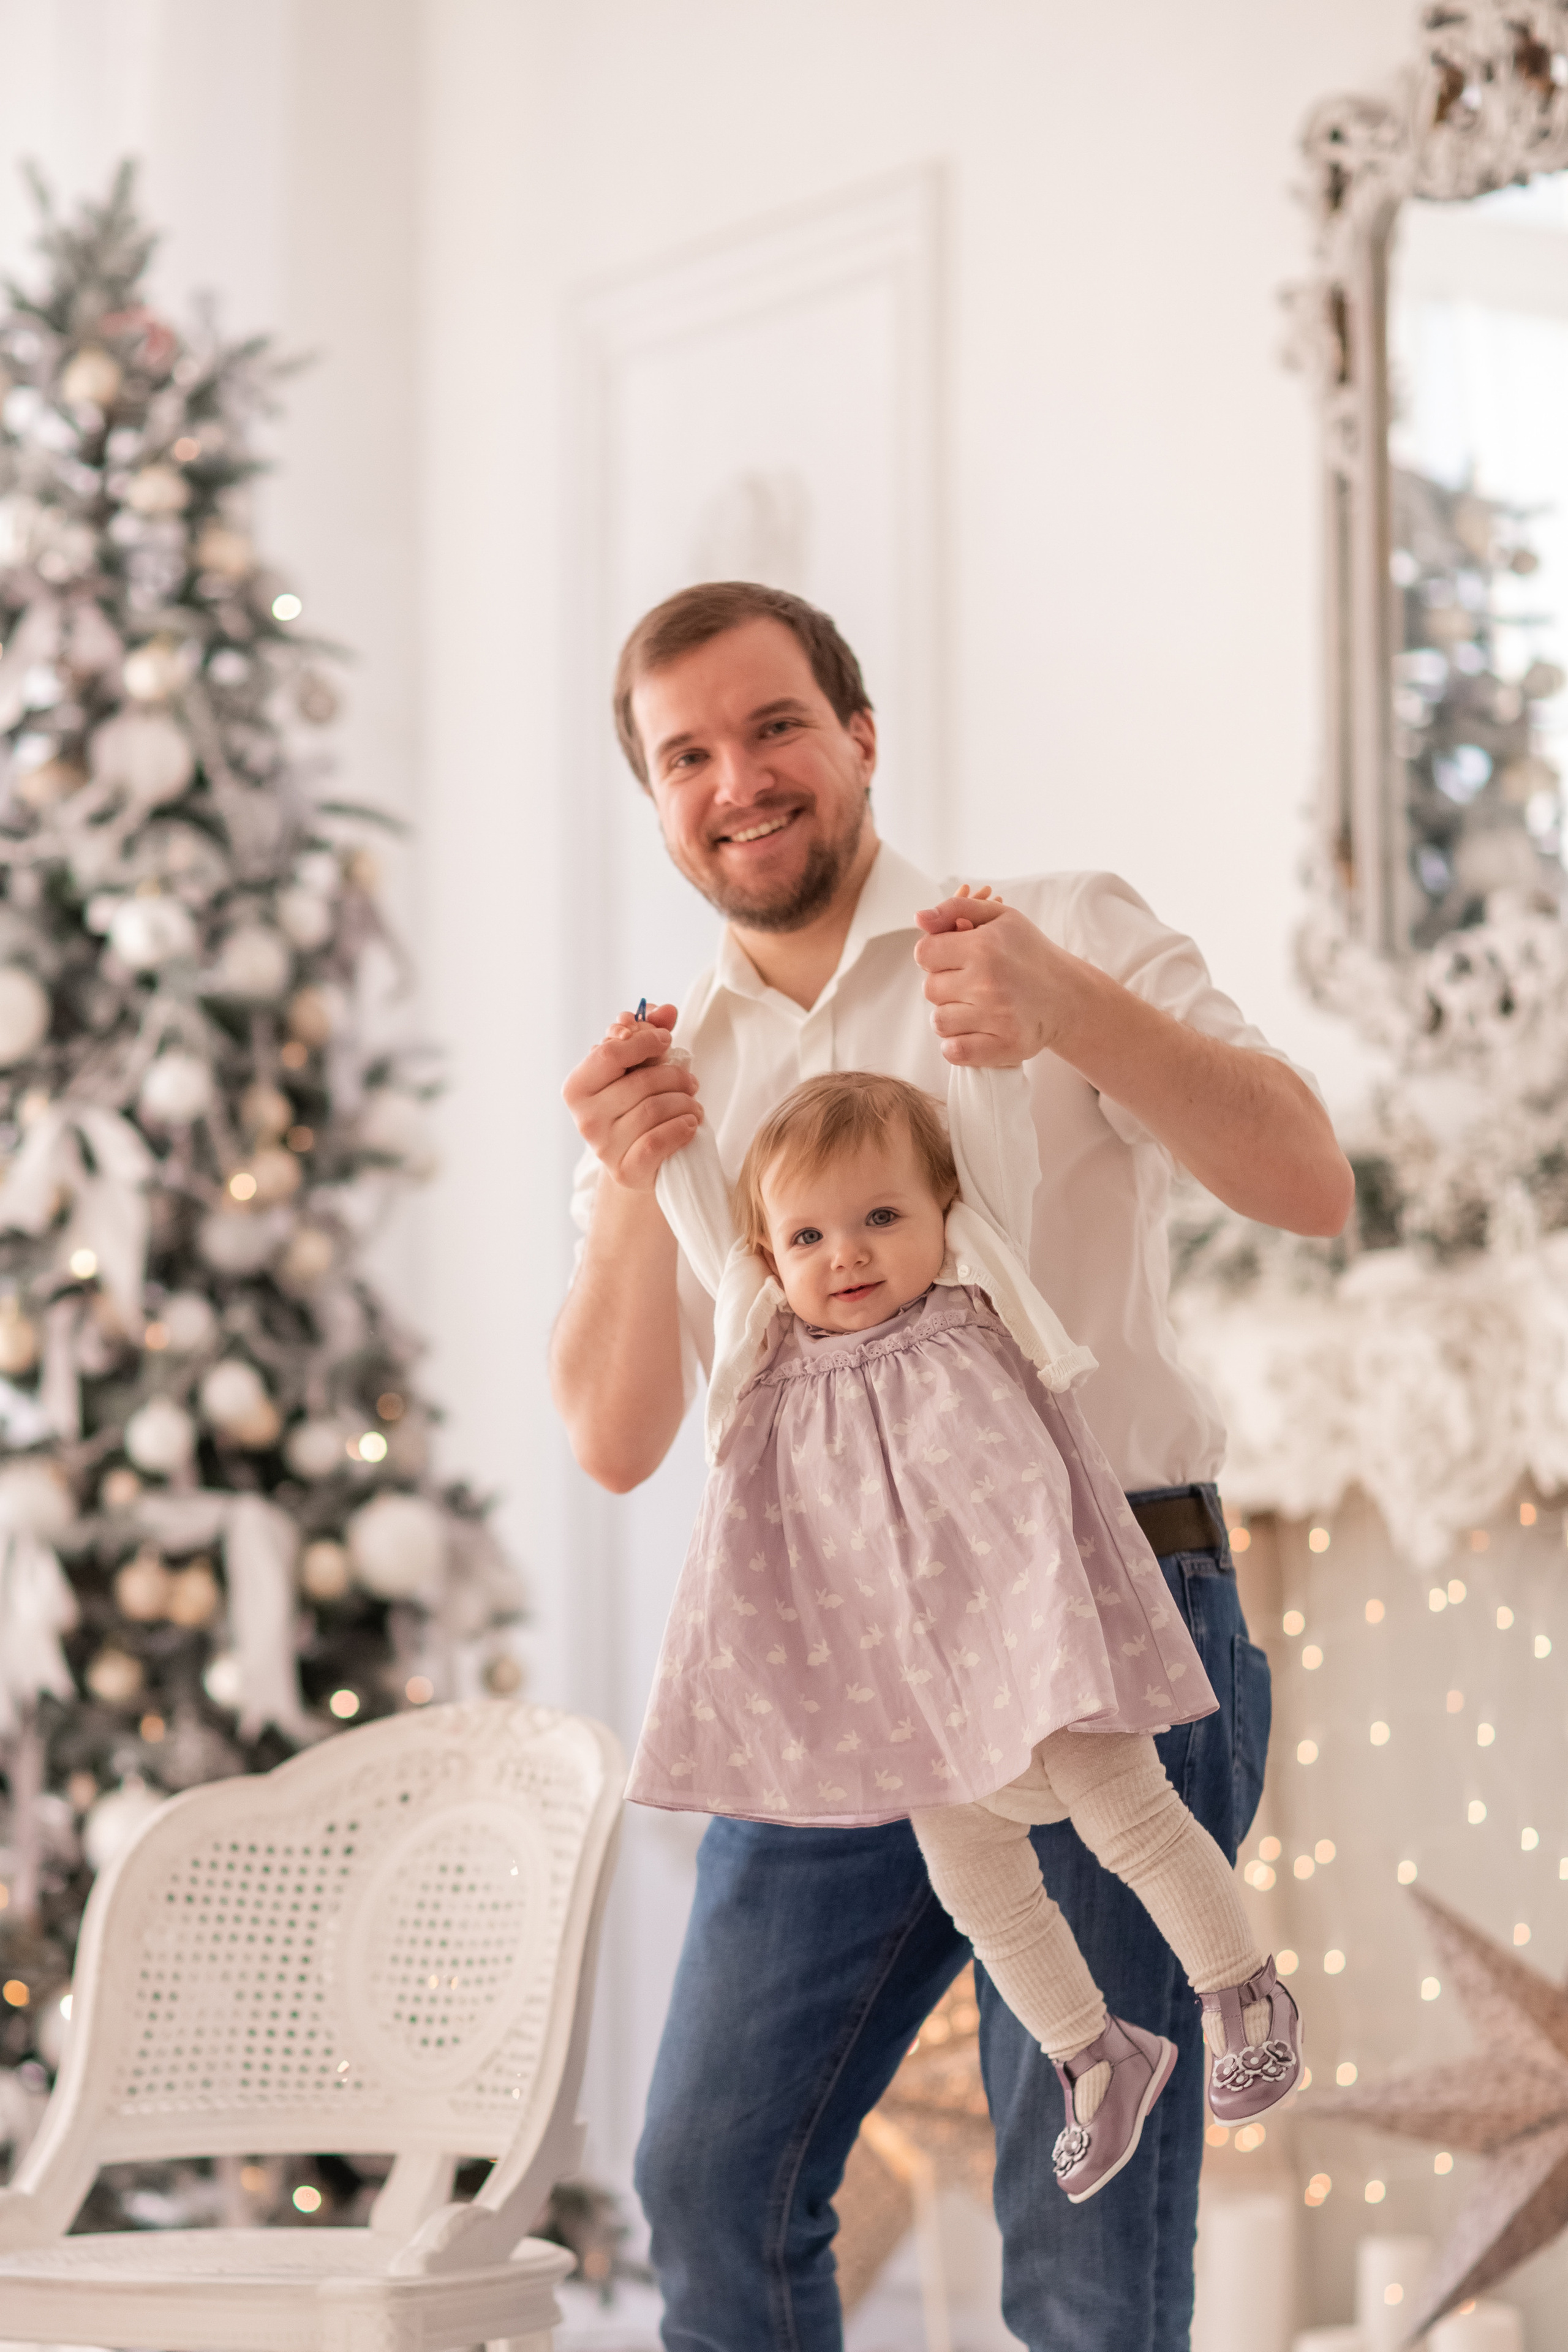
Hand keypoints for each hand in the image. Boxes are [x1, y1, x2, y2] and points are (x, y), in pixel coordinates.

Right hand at [561, 1004, 702, 1190]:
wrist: (634, 1159)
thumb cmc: (633, 1105)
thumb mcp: (636, 1066)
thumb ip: (648, 1033)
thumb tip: (666, 1010)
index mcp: (578, 1086)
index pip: (611, 1052)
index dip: (645, 1040)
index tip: (665, 1040)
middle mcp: (585, 1118)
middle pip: (640, 1082)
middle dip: (674, 1076)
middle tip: (690, 1081)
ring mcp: (603, 1147)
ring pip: (654, 1110)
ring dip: (685, 1102)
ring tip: (693, 1102)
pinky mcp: (625, 1170)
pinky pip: (658, 1142)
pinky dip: (681, 1127)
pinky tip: (690, 1122)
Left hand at [913, 886, 1090, 1065]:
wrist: (1069, 996)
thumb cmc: (1029, 953)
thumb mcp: (999, 917)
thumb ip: (955, 909)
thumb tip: (920, 918)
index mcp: (984, 947)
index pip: (924, 953)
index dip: (936, 955)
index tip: (955, 958)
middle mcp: (988, 983)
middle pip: (929, 988)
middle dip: (946, 985)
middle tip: (973, 983)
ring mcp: (997, 1018)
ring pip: (939, 1021)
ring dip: (952, 1015)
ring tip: (977, 1007)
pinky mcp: (1005, 1046)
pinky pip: (953, 1052)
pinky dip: (958, 1044)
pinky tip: (977, 1030)